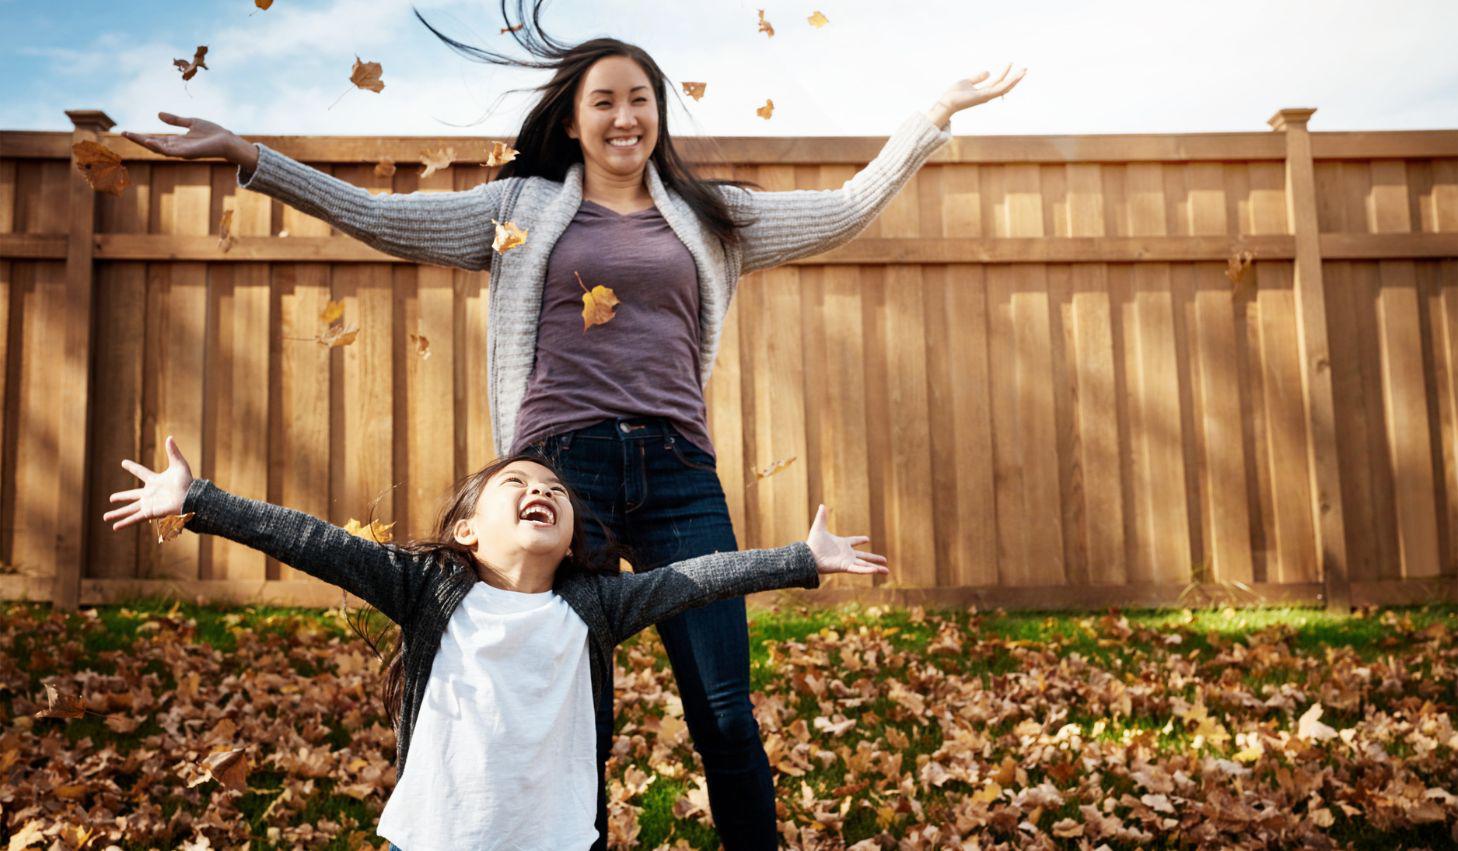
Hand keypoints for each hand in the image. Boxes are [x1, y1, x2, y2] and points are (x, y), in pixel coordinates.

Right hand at [103, 436, 194, 530]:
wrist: (191, 498)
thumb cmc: (187, 483)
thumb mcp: (179, 465)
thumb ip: (173, 452)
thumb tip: (170, 437)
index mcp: (155, 481)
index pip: (141, 472)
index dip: (132, 467)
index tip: (123, 462)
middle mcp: (150, 494)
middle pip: (131, 495)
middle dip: (121, 497)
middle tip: (111, 498)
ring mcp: (149, 504)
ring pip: (129, 509)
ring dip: (117, 514)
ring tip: (105, 517)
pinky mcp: (149, 513)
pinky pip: (134, 518)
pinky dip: (125, 523)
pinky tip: (115, 528)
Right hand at [120, 112, 255, 168]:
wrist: (227, 140)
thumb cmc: (213, 133)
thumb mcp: (191, 122)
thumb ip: (175, 120)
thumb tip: (158, 114)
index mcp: (177, 141)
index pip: (155, 139)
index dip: (142, 136)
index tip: (128, 131)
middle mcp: (177, 148)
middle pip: (154, 145)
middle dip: (139, 140)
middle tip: (124, 133)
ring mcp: (182, 152)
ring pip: (159, 149)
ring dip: (146, 143)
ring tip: (132, 136)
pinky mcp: (188, 153)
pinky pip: (171, 151)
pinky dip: (160, 147)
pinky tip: (150, 141)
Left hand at [804, 504, 888, 575]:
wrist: (808, 556)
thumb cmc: (813, 544)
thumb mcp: (819, 528)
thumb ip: (822, 517)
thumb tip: (821, 505)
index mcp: (843, 544)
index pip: (853, 541)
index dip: (859, 540)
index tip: (867, 538)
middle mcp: (847, 554)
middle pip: (864, 557)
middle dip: (875, 559)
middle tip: (885, 561)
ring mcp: (847, 561)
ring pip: (865, 565)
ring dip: (876, 568)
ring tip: (887, 571)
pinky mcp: (845, 567)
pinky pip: (858, 569)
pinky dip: (867, 570)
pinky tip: (876, 570)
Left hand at [926, 64, 1027, 126]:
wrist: (947, 102)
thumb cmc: (954, 94)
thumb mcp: (967, 81)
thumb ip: (978, 77)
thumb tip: (989, 72)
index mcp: (984, 92)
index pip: (998, 82)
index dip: (1005, 73)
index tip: (1010, 63)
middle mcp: (988, 95)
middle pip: (1005, 86)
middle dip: (1015, 78)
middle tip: (1025, 69)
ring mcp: (988, 96)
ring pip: (1006, 87)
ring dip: (1016, 79)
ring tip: (1025, 71)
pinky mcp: (986, 96)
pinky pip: (1001, 88)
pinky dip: (1009, 82)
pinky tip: (1016, 76)